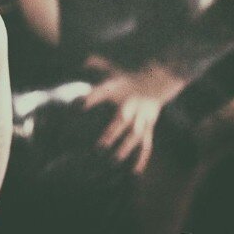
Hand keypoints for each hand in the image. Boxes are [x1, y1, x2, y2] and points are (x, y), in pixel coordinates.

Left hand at [82, 56, 185, 173]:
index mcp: (118, 89)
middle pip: (121, 121)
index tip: (76, 107)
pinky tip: (134, 173)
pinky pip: (146, 144)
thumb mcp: (110, 67)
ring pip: (135, 136)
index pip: (101, 93)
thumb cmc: (126, 77)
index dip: (89, 99)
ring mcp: (142, 118)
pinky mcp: (149, 127)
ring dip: (125, 149)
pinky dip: (141, 159)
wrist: (157, 80)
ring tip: (113, 162)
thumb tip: (79, 60)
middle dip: (111, 134)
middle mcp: (130, 105)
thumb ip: (94, 64)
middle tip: (98, 148)